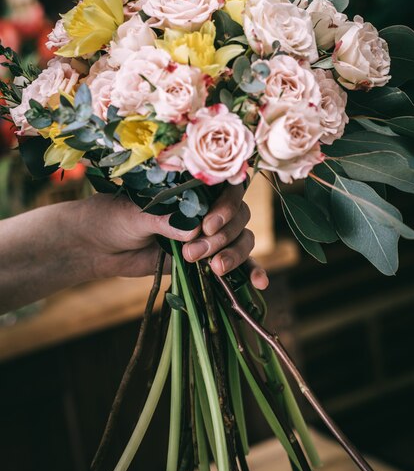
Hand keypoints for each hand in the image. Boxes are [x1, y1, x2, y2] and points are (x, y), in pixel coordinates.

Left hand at [74, 184, 267, 288]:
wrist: (97, 246)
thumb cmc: (112, 217)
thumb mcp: (135, 215)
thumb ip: (164, 221)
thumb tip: (194, 232)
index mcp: (191, 187)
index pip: (227, 187)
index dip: (227, 205)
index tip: (208, 224)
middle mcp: (205, 207)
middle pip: (238, 217)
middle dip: (222, 237)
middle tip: (193, 251)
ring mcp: (208, 234)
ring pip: (241, 239)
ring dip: (232, 254)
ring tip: (212, 269)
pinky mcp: (206, 258)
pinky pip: (236, 264)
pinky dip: (250, 271)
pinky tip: (259, 283)